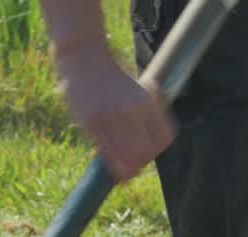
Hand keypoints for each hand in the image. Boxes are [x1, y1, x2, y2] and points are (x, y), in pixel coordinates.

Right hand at [55, 47, 175, 182]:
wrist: (83, 54)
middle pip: (147, 151)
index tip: (150, 152)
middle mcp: (131, 109)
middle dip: (143, 162)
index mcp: (146, 99)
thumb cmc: (111, 69)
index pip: (163, 137)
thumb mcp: (137, 84)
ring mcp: (110, 117)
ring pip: (129, 157)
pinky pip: (107, 152)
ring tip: (124, 172)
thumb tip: (153, 135)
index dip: (158, 150)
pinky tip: (111, 167)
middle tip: (136, 166)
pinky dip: (112, 165)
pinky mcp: (92, 122)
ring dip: (129, 170)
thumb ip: (147, 107)